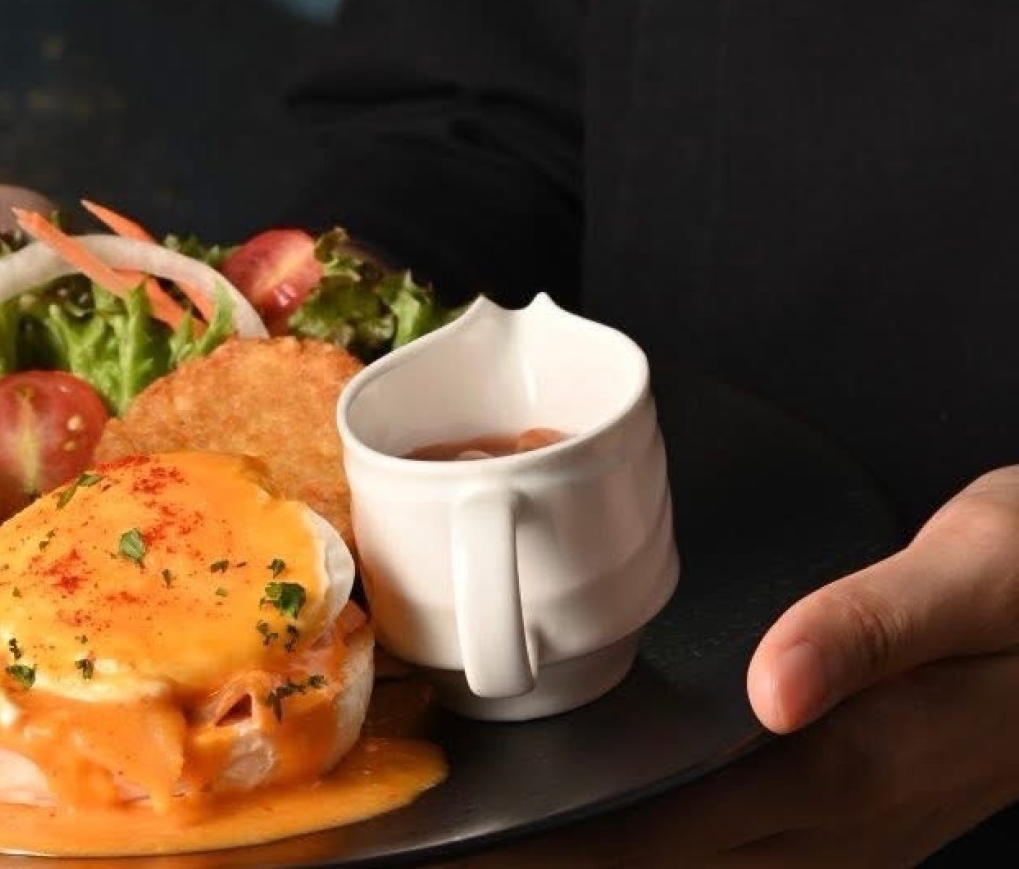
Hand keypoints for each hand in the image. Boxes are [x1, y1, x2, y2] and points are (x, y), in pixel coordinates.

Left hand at [442, 467, 1018, 866]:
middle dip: (556, 865)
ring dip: (602, 863)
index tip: (474, 843)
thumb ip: (869, 628)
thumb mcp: (972, 575)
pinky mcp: (862, 819)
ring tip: (504, 846)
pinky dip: (660, 854)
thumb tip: (769, 690)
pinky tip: (610, 831)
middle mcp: (848, 822)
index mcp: (856, 763)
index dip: (561, 845)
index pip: (670, 829)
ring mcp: (857, 835)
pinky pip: (740, 859)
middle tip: (447, 849)